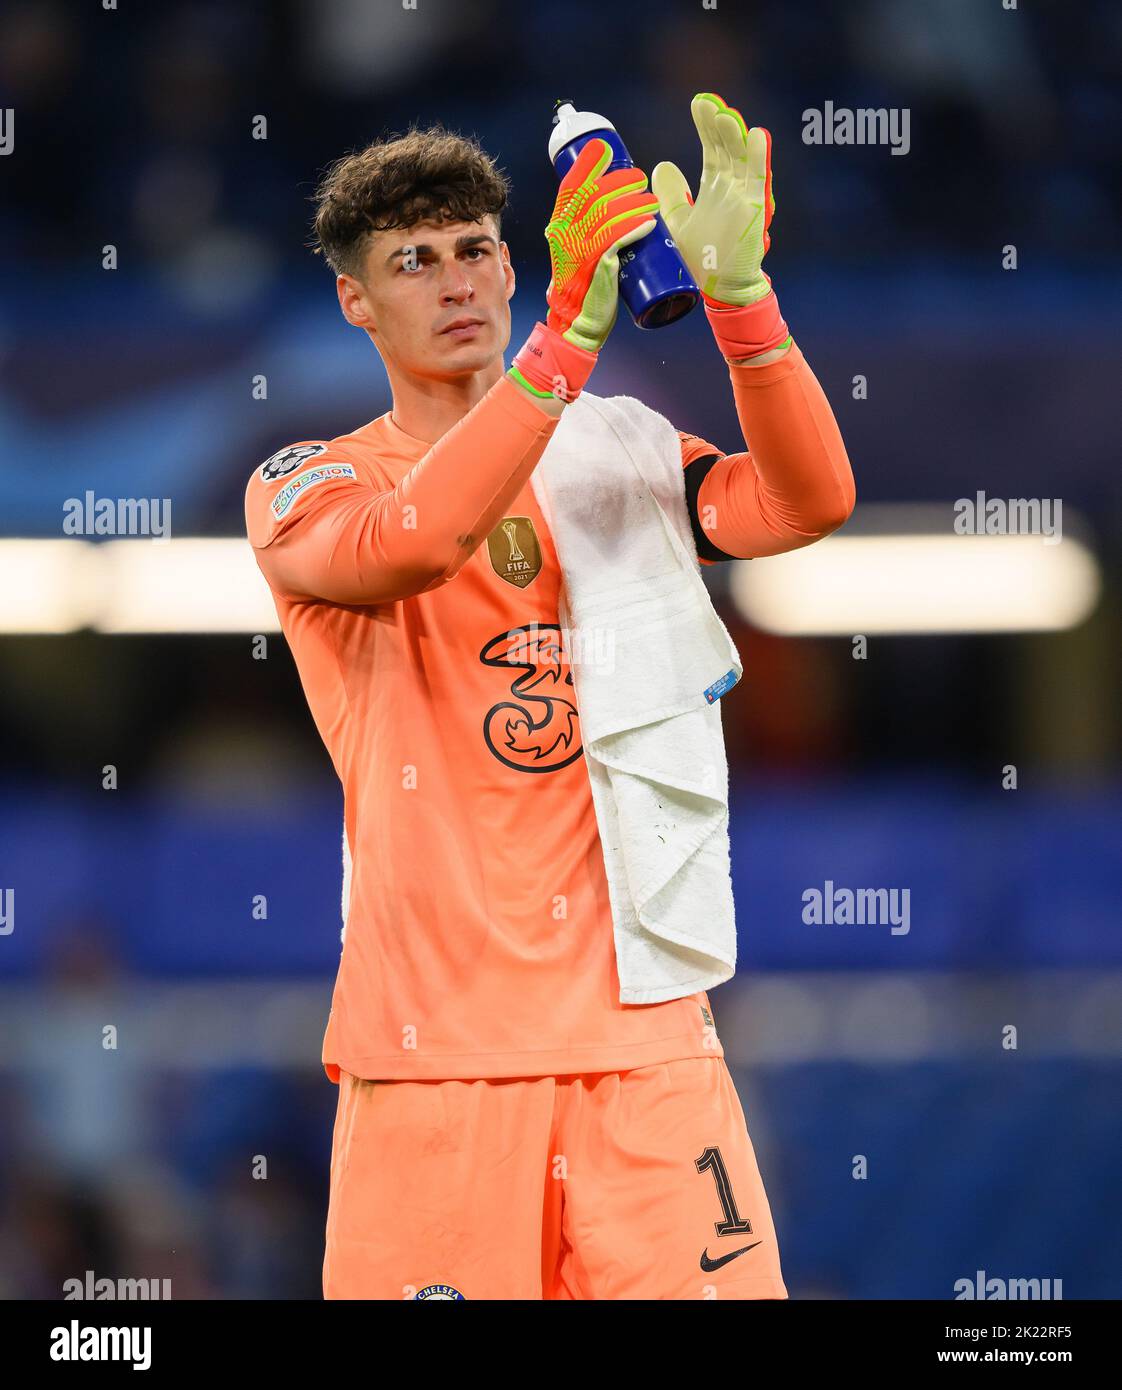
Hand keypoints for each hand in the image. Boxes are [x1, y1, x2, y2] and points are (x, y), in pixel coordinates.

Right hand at [544, 138, 659, 352]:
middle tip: (641, 180)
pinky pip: (618, 238)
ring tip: (652, 203)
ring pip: (609, 213)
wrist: (578, 322)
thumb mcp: (576, 251)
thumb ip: (585, 231)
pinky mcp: (598, 264)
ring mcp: (580, 249)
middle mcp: (565, 234)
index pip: (570, 186)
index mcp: (559, 226)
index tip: (606, 151)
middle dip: (621, 181)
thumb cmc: (583, 286)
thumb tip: (609, 208)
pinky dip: (636, 227)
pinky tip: (650, 222)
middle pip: (595, 194)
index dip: (588, 164)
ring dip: (635, 203)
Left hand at [651, 92, 774, 307]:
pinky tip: (757, 136)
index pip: (712, 150)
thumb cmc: (700, 259)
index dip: (706, 127)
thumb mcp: (678, 221)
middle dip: (717, 125)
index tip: (698, 104)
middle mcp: (731, 189)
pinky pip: (757, 182)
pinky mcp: (753, 212)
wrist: (719, 290)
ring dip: (734, 136)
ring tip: (725, 114)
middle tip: (707, 102)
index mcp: (715, 188)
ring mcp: (743, 198)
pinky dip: (758, 159)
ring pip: (741, 160)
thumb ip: (672, 195)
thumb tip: (662, 165)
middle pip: (725, 149)